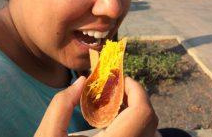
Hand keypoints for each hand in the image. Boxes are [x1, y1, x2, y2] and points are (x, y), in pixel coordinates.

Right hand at [34, 76, 157, 136]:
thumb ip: (61, 105)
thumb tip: (81, 83)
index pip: (143, 113)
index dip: (136, 90)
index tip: (120, 80)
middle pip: (150, 122)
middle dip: (136, 100)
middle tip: (115, 92)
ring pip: (150, 135)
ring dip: (138, 116)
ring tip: (115, 109)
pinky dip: (136, 129)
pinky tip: (115, 127)